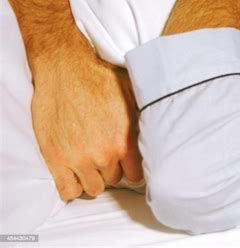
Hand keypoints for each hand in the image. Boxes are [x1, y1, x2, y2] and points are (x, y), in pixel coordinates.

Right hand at [31, 54, 142, 199]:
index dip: (132, 169)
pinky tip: (75, 173)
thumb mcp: (132, 96)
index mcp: (124, 140)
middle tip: (105, 154)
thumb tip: (161, 126)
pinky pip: (67, 191)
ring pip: (93, 188)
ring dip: (93, 178)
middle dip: (111, 168)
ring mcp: (78, 159)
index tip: (127, 164)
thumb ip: (144, 117)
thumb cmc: (99, 78)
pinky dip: (72, 186)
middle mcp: (103, 153)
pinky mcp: (55, 158)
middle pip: (114, 180)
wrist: (64, 70)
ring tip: (91, 163)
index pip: (136, 175)